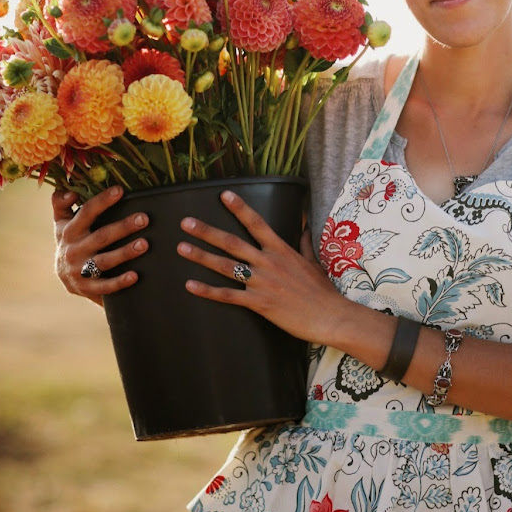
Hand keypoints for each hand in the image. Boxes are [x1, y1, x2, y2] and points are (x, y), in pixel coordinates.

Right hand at [52, 186, 148, 305]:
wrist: (64, 276)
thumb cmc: (70, 241)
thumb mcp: (62, 222)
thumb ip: (61, 203)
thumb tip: (69, 192)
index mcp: (70, 230)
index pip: (87, 212)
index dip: (102, 201)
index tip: (120, 190)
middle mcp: (73, 250)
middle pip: (101, 236)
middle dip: (123, 227)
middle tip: (144, 219)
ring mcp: (80, 270)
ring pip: (105, 261)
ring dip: (125, 253)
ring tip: (144, 244)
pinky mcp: (87, 288)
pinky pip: (105, 286)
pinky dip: (120, 282)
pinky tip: (135, 276)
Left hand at [178, 190, 347, 345]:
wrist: (329, 316)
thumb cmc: (322, 291)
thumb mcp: (314, 261)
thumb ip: (305, 242)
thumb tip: (304, 224)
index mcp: (281, 250)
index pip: (257, 223)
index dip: (240, 208)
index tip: (224, 195)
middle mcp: (268, 262)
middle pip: (231, 242)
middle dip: (207, 231)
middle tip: (186, 222)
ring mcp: (261, 282)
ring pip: (225, 266)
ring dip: (201, 256)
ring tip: (181, 247)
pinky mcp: (258, 303)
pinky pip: (227, 295)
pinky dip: (207, 290)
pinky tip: (190, 285)